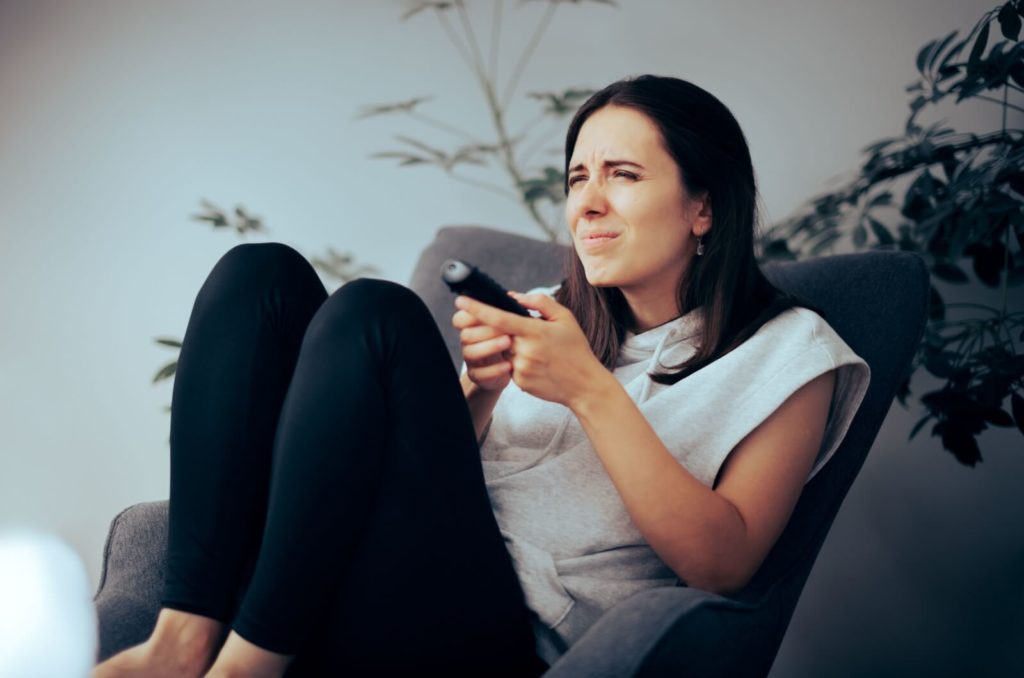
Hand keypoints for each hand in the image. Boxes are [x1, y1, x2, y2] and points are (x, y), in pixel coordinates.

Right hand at [452, 304, 513, 391]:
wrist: (518, 369)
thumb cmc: (516, 339)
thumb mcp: (515, 323)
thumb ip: (512, 309)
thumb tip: (513, 296)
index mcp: (474, 325)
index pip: (461, 318)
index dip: (471, 314)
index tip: (490, 312)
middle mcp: (469, 341)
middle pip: (466, 334)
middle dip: (485, 330)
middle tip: (507, 328)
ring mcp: (472, 359)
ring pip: (470, 352)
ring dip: (489, 347)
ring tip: (509, 342)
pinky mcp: (478, 375)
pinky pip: (480, 373)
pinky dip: (494, 369)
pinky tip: (509, 365)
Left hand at [453, 291, 606, 407]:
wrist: (584, 384)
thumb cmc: (576, 349)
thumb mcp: (565, 318)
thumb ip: (539, 302)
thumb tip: (512, 297)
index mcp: (535, 331)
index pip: (498, 318)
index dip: (477, 308)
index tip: (461, 300)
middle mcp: (525, 350)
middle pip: (498, 334)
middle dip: (500, 330)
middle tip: (521, 331)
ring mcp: (521, 368)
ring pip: (503, 351)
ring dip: (512, 346)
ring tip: (538, 349)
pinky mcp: (519, 382)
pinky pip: (509, 366)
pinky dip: (517, 361)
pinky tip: (537, 363)